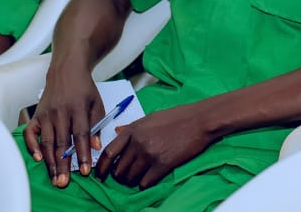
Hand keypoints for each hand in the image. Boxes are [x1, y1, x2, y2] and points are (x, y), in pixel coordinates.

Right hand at [23, 65, 103, 186]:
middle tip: (64, 182)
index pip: (81, 134)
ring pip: (47, 141)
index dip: (82, 153)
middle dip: (63, 164)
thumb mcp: (97, 103)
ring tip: (54, 177)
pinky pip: (30, 132)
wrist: (66, 70)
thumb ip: (97, 125)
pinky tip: (38, 157)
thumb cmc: (84, 89)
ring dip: (50, 161)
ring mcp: (46, 114)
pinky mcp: (36, 115)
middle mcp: (60, 111)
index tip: (85, 170)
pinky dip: (32, 145)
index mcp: (78, 108)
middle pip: (61, 142)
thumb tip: (96, 147)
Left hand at [94, 101, 217, 188]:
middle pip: (118, 168)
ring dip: (132, 180)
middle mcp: (138, 142)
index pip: (109, 153)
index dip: (102, 167)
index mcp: (133, 129)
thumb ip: (132, 126)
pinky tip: (150, 178)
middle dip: (119, 176)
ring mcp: (150, 154)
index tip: (100, 175)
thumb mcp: (151, 117)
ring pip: (130, 177)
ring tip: (138, 177)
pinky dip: (144, 183)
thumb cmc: (177, 117)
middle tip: (125, 176)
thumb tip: (116, 131)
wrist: (200, 120)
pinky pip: (145, 182)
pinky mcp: (162, 164)